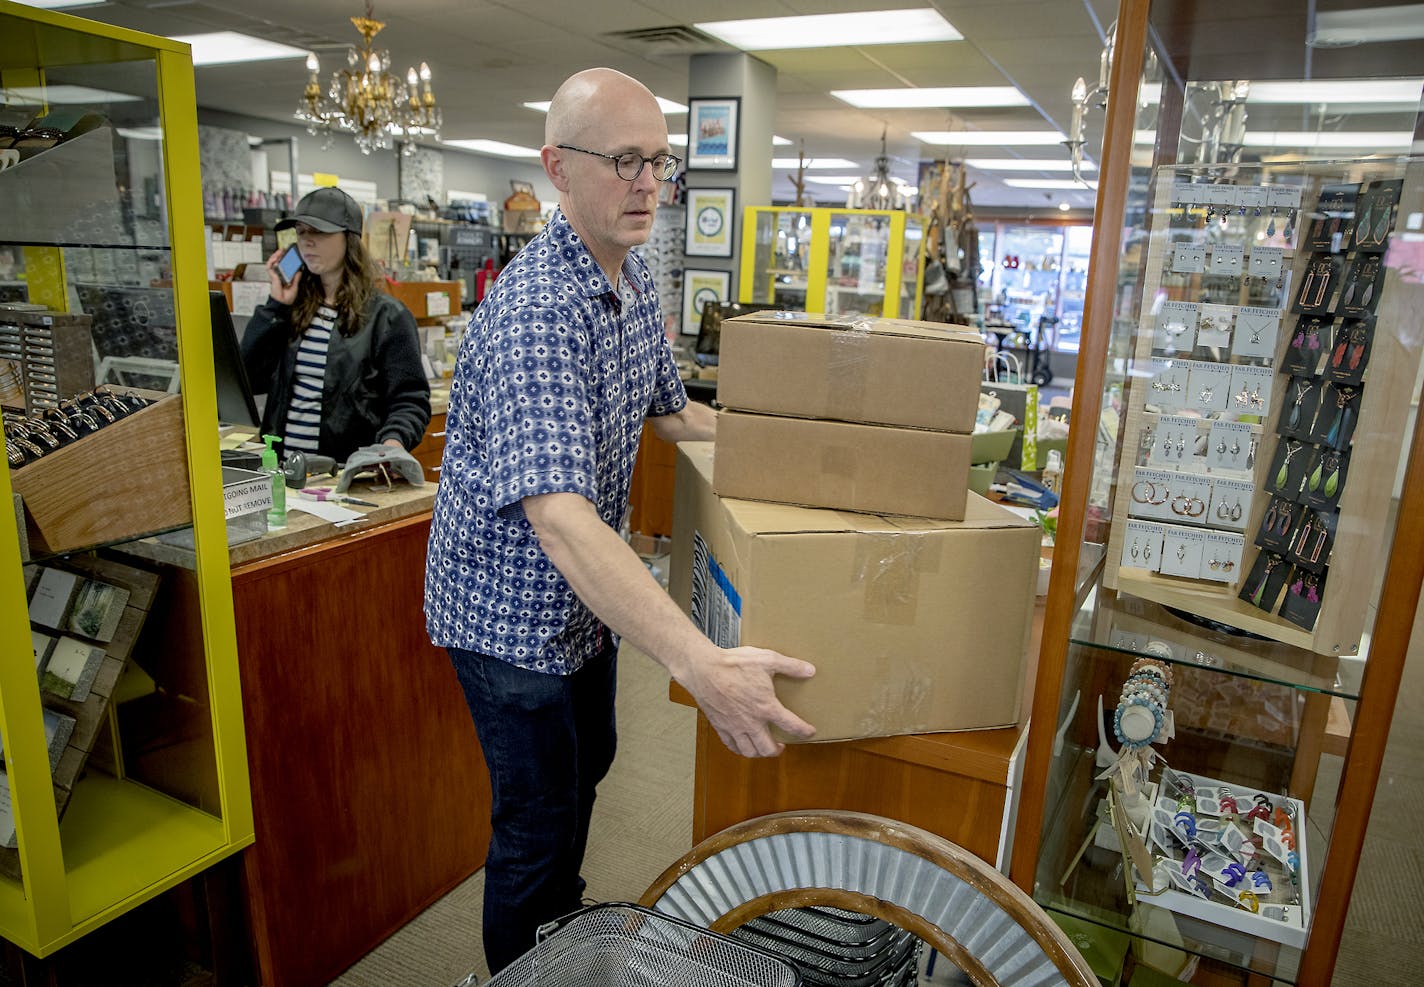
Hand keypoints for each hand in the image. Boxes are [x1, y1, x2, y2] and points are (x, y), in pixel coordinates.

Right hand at [264, 247, 299, 305]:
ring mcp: (275, 275)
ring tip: (279, 252)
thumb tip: (300, 270)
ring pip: (272, 263)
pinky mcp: (272, 277)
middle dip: (280, 255)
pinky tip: (275, 259)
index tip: (290, 255)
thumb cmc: (287, 297)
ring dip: (275, 256)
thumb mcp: (294, 286)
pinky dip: (271, 262)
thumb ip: (296, 278)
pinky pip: (270, 267)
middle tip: (284, 250)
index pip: (284, 265)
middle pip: (277, 262)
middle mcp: (279, 275)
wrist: (282, 303)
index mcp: (284, 276)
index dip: (285, 259)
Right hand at [679, 646, 814, 757]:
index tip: (809, 732)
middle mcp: (751, 722)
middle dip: (777, 750)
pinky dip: (739, 748)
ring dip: (759, 753)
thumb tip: (810, 670)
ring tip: (762, 747)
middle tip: (781, 745)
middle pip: (768, 748)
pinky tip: (742, 743)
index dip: (804, 731)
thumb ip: (790, 666)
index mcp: (766, 707)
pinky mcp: (720, 726)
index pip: (791, 725)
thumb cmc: (734, 664)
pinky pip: (731, 745)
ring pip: (749, 751)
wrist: (703, 669)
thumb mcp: (767, 659)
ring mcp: (734, 726)